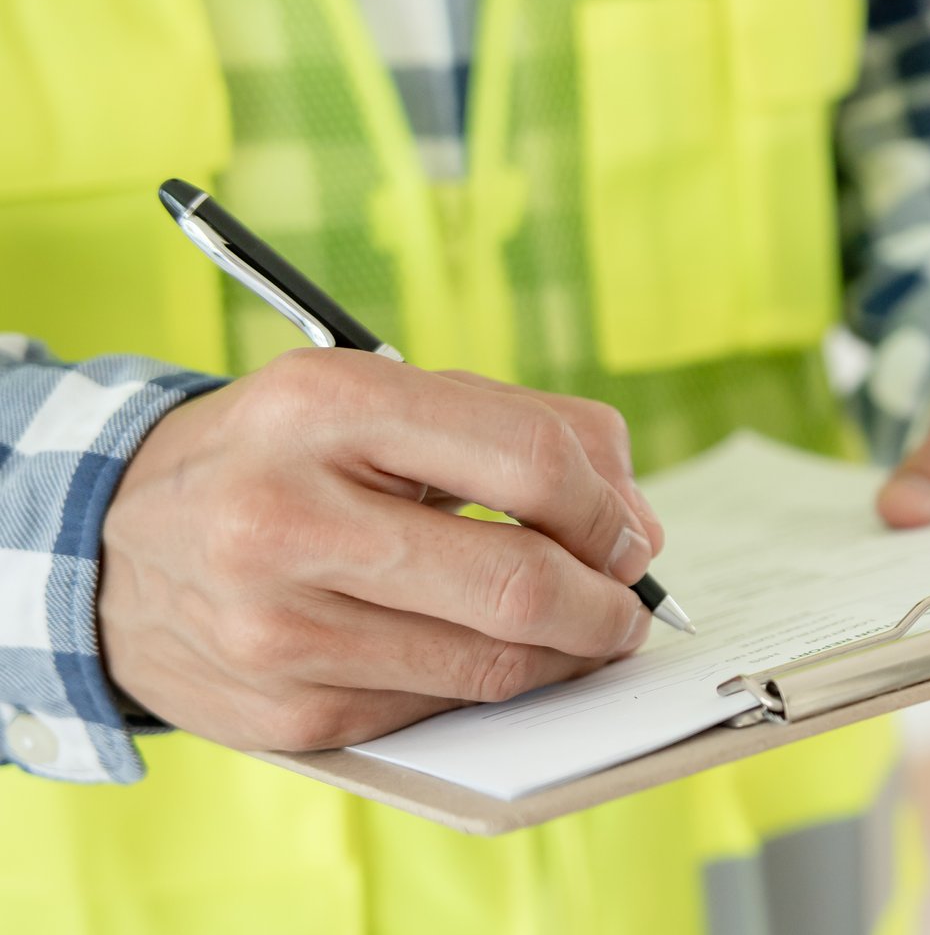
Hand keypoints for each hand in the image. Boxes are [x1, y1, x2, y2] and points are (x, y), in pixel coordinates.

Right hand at [97, 349, 663, 751]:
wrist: (111, 543)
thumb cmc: (285, 458)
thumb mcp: (382, 398)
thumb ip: (529, 431)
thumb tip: (637, 526)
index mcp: (325, 406)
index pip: (530, 463)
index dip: (607, 512)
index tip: (628, 536)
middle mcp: (285, 517)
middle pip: (519, 583)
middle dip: (607, 605)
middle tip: (627, 605)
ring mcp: (276, 627)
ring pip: (492, 666)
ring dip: (564, 654)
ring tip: (573, 629)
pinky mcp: (284, 712)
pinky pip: (438, 709)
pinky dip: (484, 685)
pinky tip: (475, 652)